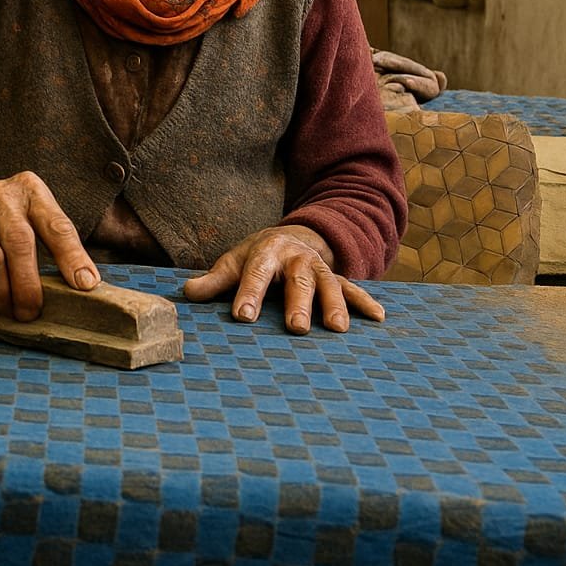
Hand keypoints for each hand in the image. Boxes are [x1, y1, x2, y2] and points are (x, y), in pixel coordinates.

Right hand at [0, 171, 100, 321]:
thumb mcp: (26, 214)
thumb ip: (50, 240)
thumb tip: (80, 286)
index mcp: (30, 191)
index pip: (57, 225)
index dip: (72, 257)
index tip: (85, 284)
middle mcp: (0, 198)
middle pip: (20, 243)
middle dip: (28, 285)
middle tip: (32, 313)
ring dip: (1, 293)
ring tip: (9, 313)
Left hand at [182, 225, 383, 334]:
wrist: (289, 236)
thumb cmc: (255, 258)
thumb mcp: (233, 262)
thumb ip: (214, 280)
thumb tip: (187, 293)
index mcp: (266, 252)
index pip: (255, 274)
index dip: (249, 294)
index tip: (242, 316)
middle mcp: (296, 258)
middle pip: (298, 280)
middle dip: (298, 303)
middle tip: (296, 327)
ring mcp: (319, 267)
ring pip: (329, 284)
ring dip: (335, 305)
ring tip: (337, 329)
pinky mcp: (337, 277)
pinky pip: (353, 288)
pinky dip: (366, 302)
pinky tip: (378, 318)